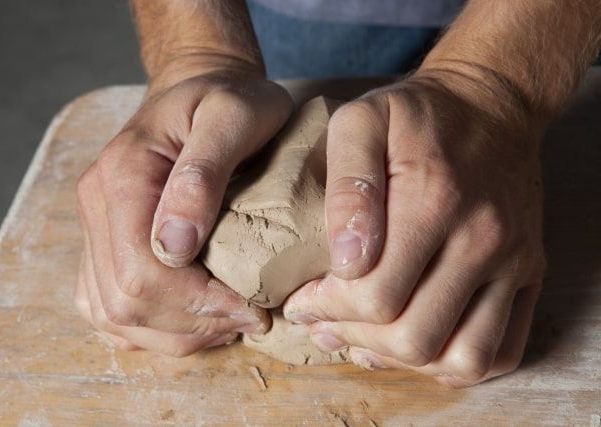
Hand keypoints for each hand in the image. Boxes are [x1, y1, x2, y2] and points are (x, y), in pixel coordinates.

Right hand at [75, 68, 292, 354]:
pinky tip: (191, 320)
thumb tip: (174, 246)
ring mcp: (96, 225)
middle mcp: (98, 205)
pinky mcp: (105, 241)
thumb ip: (203, 174)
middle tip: (248, 319)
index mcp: (123, 176)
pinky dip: (149, 327)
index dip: (197, 303)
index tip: (252, 308)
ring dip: (173, 332)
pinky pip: (106, 305)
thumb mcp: (233, 117)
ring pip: (112, 313)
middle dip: (190, 323)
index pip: (141, 270)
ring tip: (226, 324)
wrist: (201, 87)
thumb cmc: (229, 99)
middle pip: (124, 300)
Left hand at [285, 71, 545, 386]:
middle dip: (355, 338)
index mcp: (434, 202)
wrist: (491, 105)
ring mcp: (512, 262)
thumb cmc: (417, 116)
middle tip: (326, 323)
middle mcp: (482, 240)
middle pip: (415, 335)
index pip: (375, 296)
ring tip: (366, 341)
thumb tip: (346, 261)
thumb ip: (348, 185)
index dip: (327, 310)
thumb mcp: (362, 122)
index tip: (303, 301)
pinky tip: (418, 344)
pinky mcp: (529, 274)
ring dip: (404, 362)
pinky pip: (502, 350)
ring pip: (461, 357)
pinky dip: (455, 364)